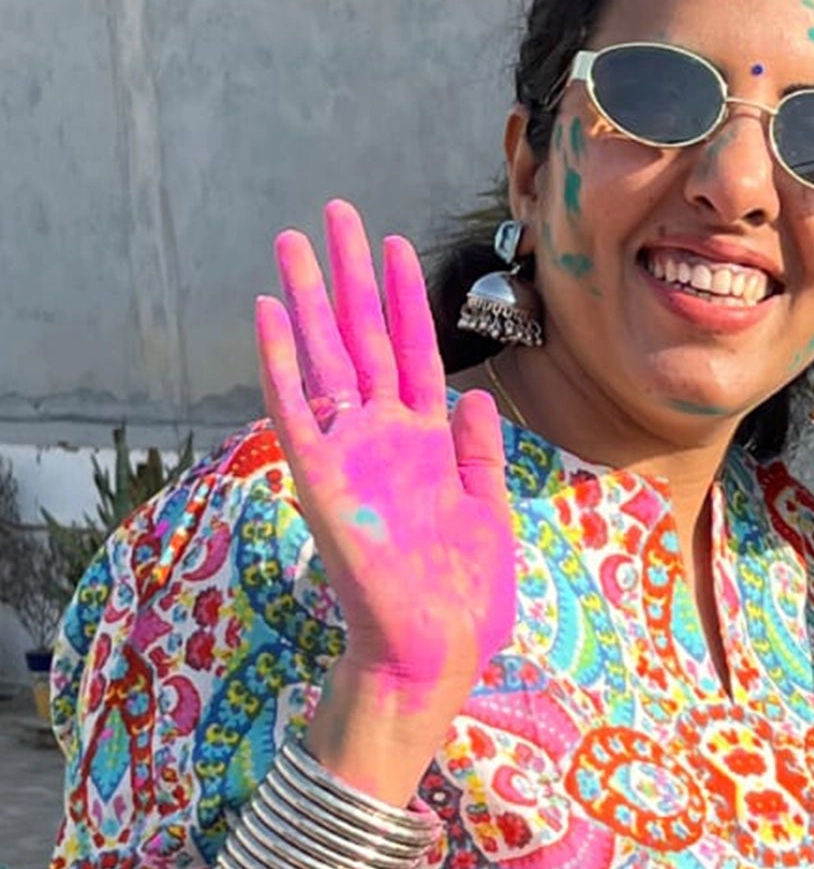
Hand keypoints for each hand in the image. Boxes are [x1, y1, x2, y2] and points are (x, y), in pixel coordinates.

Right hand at [256, 201, 515, 745]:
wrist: (433, 656)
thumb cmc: (463, 602)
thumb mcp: (489, 517)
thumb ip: (480, 457)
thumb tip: (476, 401)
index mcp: (425, 446)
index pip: (410, 354)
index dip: (402, 298)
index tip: (392, 244)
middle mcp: (382, 441)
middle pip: (361, 340)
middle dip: (347, 276)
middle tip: (331, 212)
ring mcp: (349, 457)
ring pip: (323, 361)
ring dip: (307, 300)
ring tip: (291, 241)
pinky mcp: (322, 483)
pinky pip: (294, 413)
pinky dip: (280, 363)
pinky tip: (269, 314)